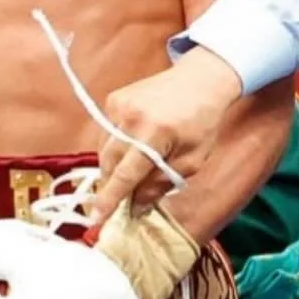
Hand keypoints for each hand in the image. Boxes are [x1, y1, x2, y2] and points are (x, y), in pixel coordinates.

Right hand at [91, 49, 246, 220]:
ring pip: (104, 149)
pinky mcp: (113, 100)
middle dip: (112, 184)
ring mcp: (118, 106)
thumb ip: (161, 184)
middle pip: (109, 163)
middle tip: (122, 199)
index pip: (126, 174)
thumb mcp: (192, 160)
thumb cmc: (201, 123)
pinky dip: (115, 145)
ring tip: (133, 168)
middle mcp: (131, 118)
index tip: (97, 218)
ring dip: (113, 166)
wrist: (200, 80)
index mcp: (155, 134)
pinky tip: (133, 143)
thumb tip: (135, 206)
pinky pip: (106, 133)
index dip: (110, 198)